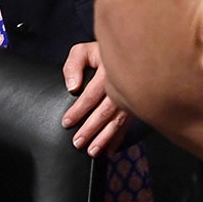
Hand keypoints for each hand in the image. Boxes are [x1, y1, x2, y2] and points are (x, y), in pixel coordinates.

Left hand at [60, 41, 129, 155]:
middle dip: (90, 129)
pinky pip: (128, 125)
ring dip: (105, 138)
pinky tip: (110, 150)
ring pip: (118, 122)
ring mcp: (131, 98)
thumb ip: (73, 65)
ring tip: (92, 151)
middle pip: (105, 112)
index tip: (66, 122)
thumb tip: (72, 87)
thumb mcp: (83, 51)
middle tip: (77, 142)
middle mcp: (122, 86)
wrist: (130, 50)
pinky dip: (119, 139)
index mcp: (109, 72)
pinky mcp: (135, 106)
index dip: (78, 110)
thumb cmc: (101, 52)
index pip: (91, 95)